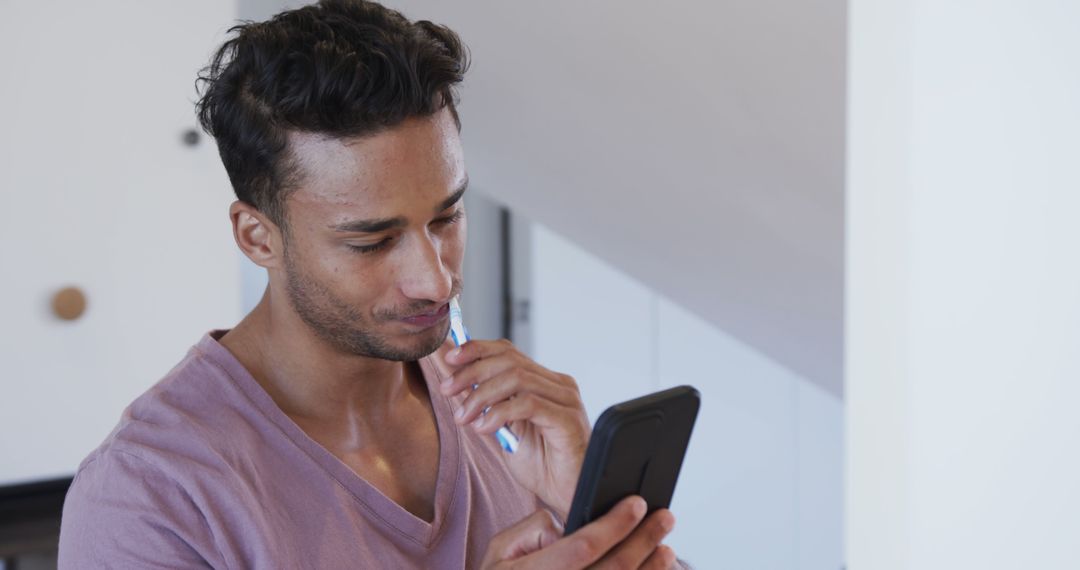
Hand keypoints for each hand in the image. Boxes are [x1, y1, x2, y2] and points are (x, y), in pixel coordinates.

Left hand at [441, 338, 589, 516]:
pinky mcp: (568, 419)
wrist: (567, 495)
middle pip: (509, 360)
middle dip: (471, 372)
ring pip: (516, 378)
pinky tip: (485, 428)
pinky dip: (500, 413)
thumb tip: (456, 383)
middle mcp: (558, 385)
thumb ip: (488, 406)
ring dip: (481, 395)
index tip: (450, 359)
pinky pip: (528, 404)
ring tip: (463, 417)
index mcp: (545, 382)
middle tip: (447, 389)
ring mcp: (566, 400)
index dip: (477, 350)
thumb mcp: (505, 430)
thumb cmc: (542, 466)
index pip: (509, 352)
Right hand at [480, 496, 677, 568]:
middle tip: (664, 518)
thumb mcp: (499, 550)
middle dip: (644, 540)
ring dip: (650, 569)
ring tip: (665, 548)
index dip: (614, 524)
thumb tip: (570, 525)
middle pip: (613, 569)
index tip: (637, 503)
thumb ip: (532, 530)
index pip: (583, 546)